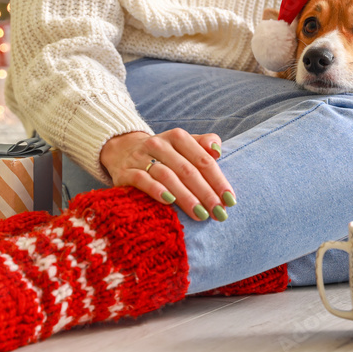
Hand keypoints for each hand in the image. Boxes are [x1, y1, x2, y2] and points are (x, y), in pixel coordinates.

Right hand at [100, 129, 234, 220]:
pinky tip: (169, 202)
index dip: (218, 180)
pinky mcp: (125, 172)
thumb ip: (204, 144)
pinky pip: (142, 180)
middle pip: (188, 170)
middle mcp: (159, 144)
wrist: (122, 151)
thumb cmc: (163, 154)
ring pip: (167, 176)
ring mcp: (141, 157)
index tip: (230, 200)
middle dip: (206, 193)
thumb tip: (218, 150)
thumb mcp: (183, 145)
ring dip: (186, 196)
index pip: (203, 160)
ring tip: (201, 214)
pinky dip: (156, 190)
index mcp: (178, 137)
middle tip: (219, 213)